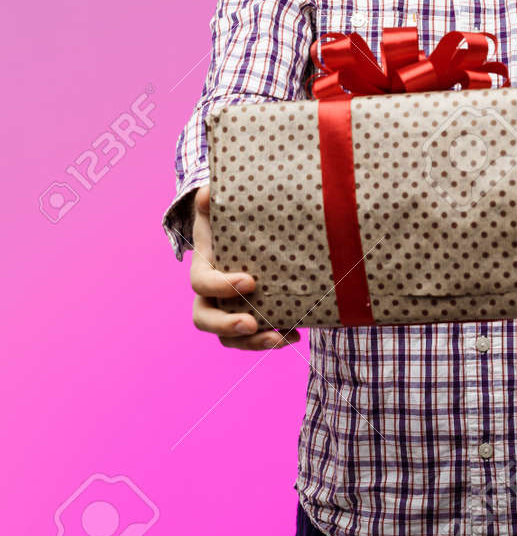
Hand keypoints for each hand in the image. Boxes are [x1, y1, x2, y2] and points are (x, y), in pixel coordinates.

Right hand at [190, 184, 299, 349]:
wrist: (238, 238)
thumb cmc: (226, 223)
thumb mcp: (217, 210)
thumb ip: (209, 202)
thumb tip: (205, 192)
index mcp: (202, 269)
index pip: (201, 284)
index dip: (221, 287)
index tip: (250, 281)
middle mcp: (210, 296)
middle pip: (205, 319)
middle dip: (227, 325)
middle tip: (251, 324)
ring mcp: (227, 310)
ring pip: (229, 338)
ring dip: (253, 343)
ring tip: (281, 338)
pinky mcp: (248, 318)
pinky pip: (252, 339)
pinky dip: (273, 339)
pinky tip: (295, 335)